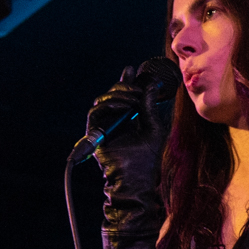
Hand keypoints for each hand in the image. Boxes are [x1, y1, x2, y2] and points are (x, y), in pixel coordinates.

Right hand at [87, 68, 171, 230]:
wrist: (136, 177)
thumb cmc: (147, 158)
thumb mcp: (153, 127)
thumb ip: (149, 106)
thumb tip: (149, 85)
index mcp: (127, 119)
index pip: (124, 96)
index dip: (127, 82)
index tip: (132, 70)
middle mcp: (114, 121)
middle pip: (113, 95)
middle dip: (125, 87)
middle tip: (138, 86)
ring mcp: (104, 126)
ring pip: (103, 100)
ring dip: (119, 95)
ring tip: (134, 98)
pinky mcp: (95, 133)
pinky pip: (96, 111)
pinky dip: (110, 105)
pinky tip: (124, 106)